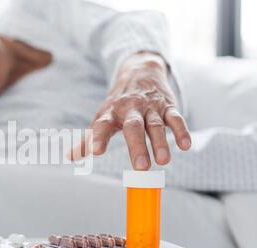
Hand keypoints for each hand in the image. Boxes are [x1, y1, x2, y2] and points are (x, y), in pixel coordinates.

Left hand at [70, 52, 190, 169]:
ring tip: (163, 161)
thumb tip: (71, 157)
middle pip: (133, 128)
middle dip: (137, 147)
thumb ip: (90, 138)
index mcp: (110, 113)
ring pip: (155, 125)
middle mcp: (129, 109)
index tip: (95, 152)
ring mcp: (150, 107)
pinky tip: (186, 145)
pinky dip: (181, 131)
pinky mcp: (167, 106)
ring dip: (160, 142)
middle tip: (141, 167)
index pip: (101, 126)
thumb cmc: (118, 103)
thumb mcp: (102, 117)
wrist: (139, 71)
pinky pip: (176, 118)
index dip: (97, 138)